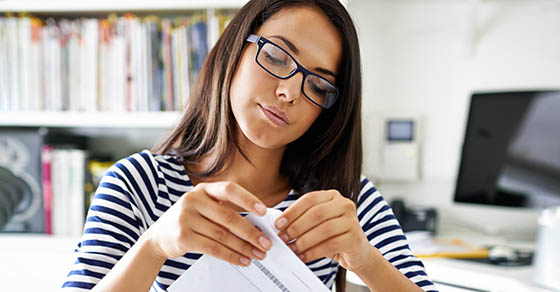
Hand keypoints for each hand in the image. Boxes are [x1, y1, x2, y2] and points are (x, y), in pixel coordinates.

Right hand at [143, 181, 271, 265]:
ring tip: (256, 254)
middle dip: (251, 232)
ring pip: (222, 235)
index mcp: (203, 189)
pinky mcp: (183, 237)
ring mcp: (186, 218)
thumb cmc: (189, 220)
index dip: (248, 199)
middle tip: (265, 243)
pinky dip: (230, 255)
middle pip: (229, 217)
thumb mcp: (203, 208)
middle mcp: (193, 200)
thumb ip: (224, 211)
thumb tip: (256, 225)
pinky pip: (213, 248)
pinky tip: (241, 259)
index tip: (264, 211)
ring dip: (243, 247)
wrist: (158, 236)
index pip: (229, 189)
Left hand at [274, 190, 373, 271]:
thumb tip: (279, 225)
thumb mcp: (317, 224)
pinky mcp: (355, 238)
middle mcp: (344, 205)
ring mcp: (352, 221)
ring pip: (324, 229)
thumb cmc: (333, 236)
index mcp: (332, 196)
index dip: (292, 212)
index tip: (278, 224)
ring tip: (292, 249)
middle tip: (283, 238)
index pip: (309, 199)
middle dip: (296, 227)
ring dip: (304, 241)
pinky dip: (313, 252)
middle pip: (316, 213)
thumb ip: (302, 220)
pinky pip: (331, 245)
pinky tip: (303, 257)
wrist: (356, 253)